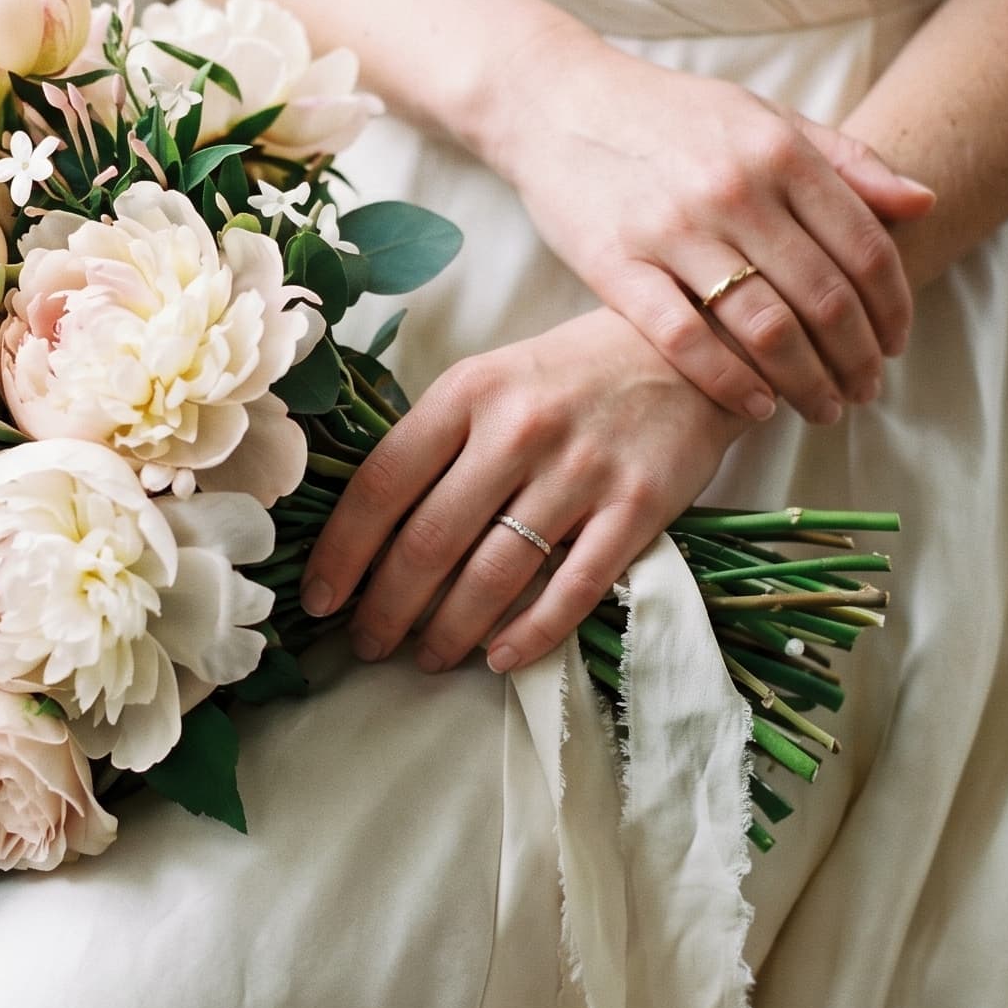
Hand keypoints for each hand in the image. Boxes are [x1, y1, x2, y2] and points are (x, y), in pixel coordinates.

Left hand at [303, 309, 746, 673]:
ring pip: (494, 575)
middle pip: (430, 541)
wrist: (688, 349)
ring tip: (427, 658)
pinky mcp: (637, 506)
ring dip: (449, 632)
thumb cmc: (568, 376)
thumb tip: (368, 532)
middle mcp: (518, 429)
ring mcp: (580, 470)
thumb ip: (435, 443)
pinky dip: (530, 634)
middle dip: (387, 608)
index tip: (320, 600)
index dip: (342, 553)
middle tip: (368, 644)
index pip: (382, 485)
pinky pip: (572, 589)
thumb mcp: (489, 382)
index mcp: (467, 393)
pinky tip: (500, 658)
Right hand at [467, 18, 933, 424]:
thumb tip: (925, 203)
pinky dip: (729, 382)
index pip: (864, 247)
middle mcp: (734, 189)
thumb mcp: (763, 119)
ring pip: (764, 327)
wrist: (558, 102)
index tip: (896, 346)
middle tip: (865, 392)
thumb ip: (846, 161)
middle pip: (824, 297)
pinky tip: (756, 407)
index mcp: (779, 150)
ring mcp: (673, 228)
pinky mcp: (616, 266)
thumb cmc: (670, 117)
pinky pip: (685, 339)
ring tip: (821, 407)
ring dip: (805, 382)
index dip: (892, 308)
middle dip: (856, 358)